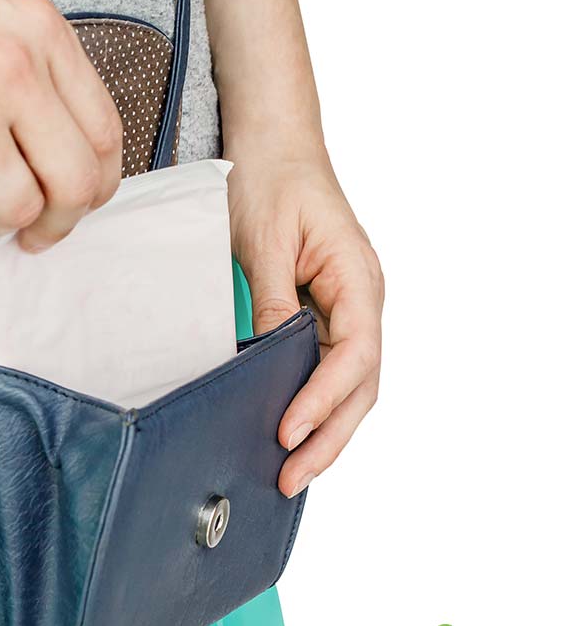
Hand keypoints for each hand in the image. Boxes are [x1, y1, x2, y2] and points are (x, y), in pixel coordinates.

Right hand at [0, 0, 123, 249]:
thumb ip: (36, 77)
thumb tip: (64, 161)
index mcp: (39, 32)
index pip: (106, 133)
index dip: (98, 185)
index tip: (78, 203)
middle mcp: (14, 69)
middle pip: (77, 184)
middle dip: (60, 224)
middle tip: (36, 235)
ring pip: (21, 210)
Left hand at [227, 145, 384, 497]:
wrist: (274, 147)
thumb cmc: (273, 179)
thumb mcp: (265, 239)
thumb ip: (272, 300)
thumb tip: (270, 357)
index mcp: (357, 278)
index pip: (354, 354)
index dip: (324, 399)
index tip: (289, 431)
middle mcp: (360, 300)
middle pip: (359, 383)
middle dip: (329, 434)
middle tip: (291, 478)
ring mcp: (344, 308)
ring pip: (347, 383)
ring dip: (324, 427)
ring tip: (291, 469)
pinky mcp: (322, 312)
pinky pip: (326, 365)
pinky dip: (312, 400)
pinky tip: (291, 427)